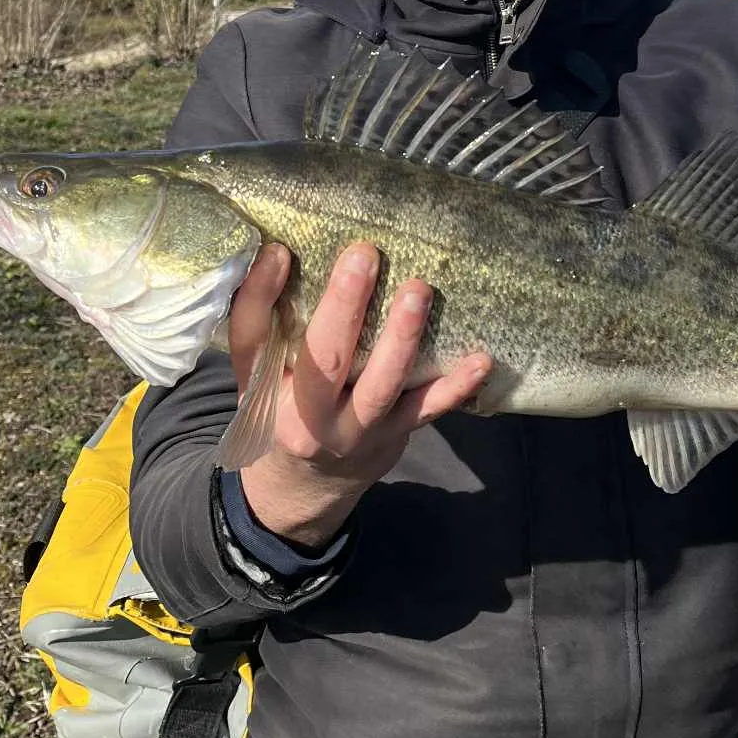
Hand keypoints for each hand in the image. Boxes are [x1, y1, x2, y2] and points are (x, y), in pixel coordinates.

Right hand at [227, 239, 491, 548]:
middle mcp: (311, 416)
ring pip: (381, 385)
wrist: (305, 487)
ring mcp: (359, 429)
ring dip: (402, 338)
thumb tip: (272, 251)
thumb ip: (257, 319)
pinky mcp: (397, 435)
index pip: (257, 339)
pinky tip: (481, 360)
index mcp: (269, 391)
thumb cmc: (281, 407)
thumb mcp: (256, 372)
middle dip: (346, 305)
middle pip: (327, 358)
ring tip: (418, 292)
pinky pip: (428, 410)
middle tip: (364, 255)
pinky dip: (456, 387)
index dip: (264, 295)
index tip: (280, 251)